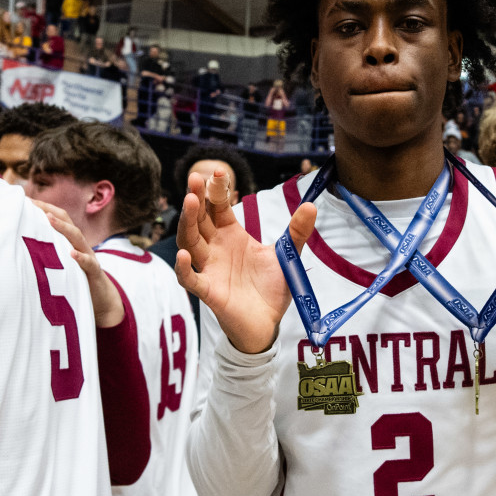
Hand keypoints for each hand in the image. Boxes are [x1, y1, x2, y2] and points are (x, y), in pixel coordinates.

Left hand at [30, 199, 124, 327]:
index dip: (43, 207)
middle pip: (67, 222)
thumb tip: (20, 245)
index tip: (25, 200)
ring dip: (63, 227)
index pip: (58, 218)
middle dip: (50, 211)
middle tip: (33, 203)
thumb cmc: (76, 279)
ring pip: (77, 237)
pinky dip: (81, 257)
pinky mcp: (94, 272)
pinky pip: (89, 263)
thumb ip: (47, 252)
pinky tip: (72, 253)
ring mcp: (88, 256)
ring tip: (48, 219)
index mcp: (70, 242)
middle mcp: (79, 245)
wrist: (101, 298)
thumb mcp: (60, 263)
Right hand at [174, 168, 315, 353]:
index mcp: (231, 236)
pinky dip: (184, 269)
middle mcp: (216, 249)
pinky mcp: (210, 292)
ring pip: (191, 242)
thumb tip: (312, 206)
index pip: (218, 207)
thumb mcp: (287, 255)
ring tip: (190, 202)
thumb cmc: (271, 288)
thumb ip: (296, 231)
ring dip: (188, 223)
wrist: (269, 323)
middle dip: (197, 199)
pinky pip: (190, 280)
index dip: (217, 190)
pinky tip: (183, 255)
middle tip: (196, 178)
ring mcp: (210, 269)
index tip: (220, 172)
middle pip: (200, 220)